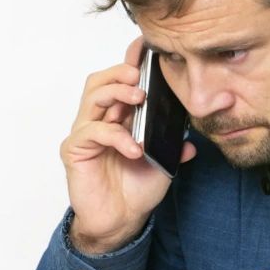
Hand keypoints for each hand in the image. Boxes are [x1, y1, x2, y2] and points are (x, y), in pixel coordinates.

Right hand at [62, 36, 197, 252]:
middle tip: (140, 76)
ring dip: (117, 93)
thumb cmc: (136, 189)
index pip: (120, 82)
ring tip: (138, 98)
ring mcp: (85, 133)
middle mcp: (100, 120)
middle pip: (100, 81)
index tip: (145, 48)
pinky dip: (117, 136)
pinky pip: (93, 132)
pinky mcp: (76, 150)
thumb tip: (193, 139)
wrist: (121, 221)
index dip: (130, 63)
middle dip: (120, 73)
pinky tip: (134, 147)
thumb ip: (176, 146)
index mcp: (120, 117)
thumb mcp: (165, 162)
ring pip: (93, 97)